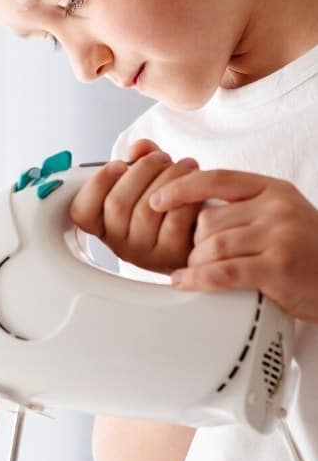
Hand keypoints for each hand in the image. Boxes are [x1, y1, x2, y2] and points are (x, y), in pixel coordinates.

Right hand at [69, 139, 201, 273]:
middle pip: (116, 204)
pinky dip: (185, 196)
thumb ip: (141, 159)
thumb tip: (138, 149)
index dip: (96, 185)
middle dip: (141, 170)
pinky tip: (194, 184)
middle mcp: (120, 244)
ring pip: (146, 210)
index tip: (117, 164)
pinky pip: (173, 220)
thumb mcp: (152, 181)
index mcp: (107, 226)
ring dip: (168, 177)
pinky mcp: (172, 254)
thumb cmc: (173, 208)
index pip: (81, 211)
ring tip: (184, 165)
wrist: (203, 239)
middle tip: (160, 157)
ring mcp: (144, 253)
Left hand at [148, 167, 317, 322]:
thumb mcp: (280, 215)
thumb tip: (190, 207)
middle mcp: (277, 208)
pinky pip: (223, 271)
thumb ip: (244, 207)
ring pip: (212, 245)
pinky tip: (184, 282)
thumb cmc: (306, 250)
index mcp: (273, 189)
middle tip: (191, 257)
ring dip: (195, 263)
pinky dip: (197, 279)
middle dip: (192, 242)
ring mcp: (279, 237)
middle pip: (209, 219)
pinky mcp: (278, 267)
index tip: (157, 200)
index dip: (182, 188)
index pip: (217, 179)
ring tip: (194, 272)